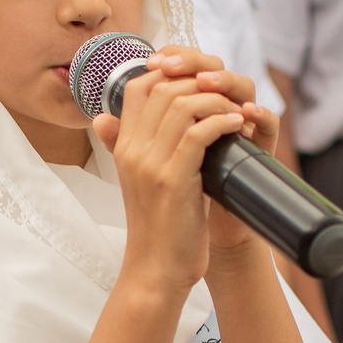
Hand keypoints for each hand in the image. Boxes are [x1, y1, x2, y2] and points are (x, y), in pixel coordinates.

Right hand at [93, 47, 259, 294]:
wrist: (157, 270)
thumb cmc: (158, 226)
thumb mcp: (138, 181)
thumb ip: (129, 146)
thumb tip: (105, 118)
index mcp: (124, 146)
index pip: (138, 85)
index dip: (171, 72)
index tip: (201, 80)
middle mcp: (132, 150)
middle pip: (163, 87)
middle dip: (201, 81)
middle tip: (228, 93)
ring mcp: (150, 164)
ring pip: (182, 104)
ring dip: (217, 100)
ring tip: (236, 110)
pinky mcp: (172, 180)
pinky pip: (198, 133)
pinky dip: (222, 121)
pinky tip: (238, 126)